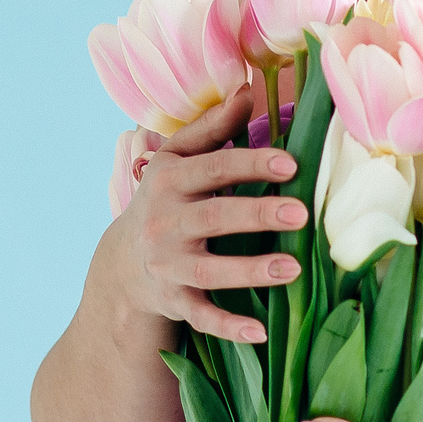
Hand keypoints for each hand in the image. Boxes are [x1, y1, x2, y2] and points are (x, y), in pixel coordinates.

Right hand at [101, 86, 306, 345]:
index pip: (214, 168)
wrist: (121, 265)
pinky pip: (202, 316)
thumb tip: (246, 88)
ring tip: (292, 269)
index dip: (251, 164)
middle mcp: (165, 223)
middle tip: (301, 213)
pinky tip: (261, 333)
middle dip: (257, 215)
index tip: (290, 164)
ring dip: (251, 271)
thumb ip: (212, 128)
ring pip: (211, 270)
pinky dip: (228, 326)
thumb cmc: (164, 201)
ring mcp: (168, 265)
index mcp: (169, 181)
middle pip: (215, 217)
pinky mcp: (173, 301)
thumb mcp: (177, 161)